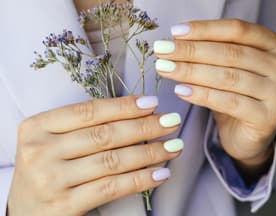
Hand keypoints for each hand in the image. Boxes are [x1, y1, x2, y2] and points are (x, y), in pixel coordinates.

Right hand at [8, 96, 182, 215]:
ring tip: (174, 146)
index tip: (152, 103)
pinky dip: (140, 179)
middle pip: (104, 134)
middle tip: (171, 122)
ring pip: (112, 161)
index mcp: (37, 127)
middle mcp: (40, 151)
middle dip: (144, 127)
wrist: (24, 211)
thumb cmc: (45, 168)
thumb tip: (134, 113)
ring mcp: (51, 180)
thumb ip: (82, 126)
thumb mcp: (53, 140)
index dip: (124, 106)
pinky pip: (111, 188)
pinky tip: (161, 173)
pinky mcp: (64, 206)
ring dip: (149, 153)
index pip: (88, 111)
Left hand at [154, 19, 275, 173]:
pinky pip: (229, 102)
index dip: (204, 30)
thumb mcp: (228, 71)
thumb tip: (176, 43)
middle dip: (191, 51)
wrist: (249, 137)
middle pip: (230, 53)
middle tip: (163, 51)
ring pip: (227, 77)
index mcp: (274, 46)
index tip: (175, 32)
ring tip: (165, 68)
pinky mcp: (266, 118)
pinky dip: (202, 95)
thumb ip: (211, 56)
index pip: (237, 31)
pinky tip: (180, 90)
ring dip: (191, 71)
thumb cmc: (236, 99)